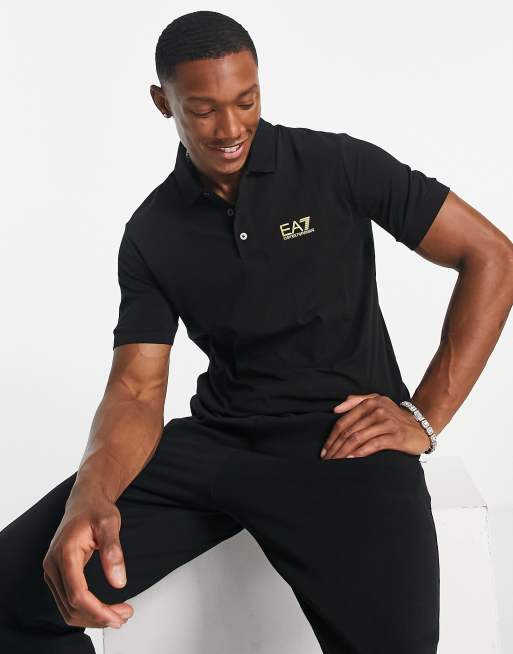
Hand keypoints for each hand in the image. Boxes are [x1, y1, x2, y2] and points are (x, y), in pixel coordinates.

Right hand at [42, 490, 133, 628]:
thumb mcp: (110, 524)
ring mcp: (52, 571)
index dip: (97, 610)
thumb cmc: (96, 509)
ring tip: (119, 615)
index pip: (77, 594)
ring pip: (67, 609)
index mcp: (65, 552)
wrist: (85, 500)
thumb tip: (118, 582)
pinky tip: (105, 609)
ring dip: (92, 617)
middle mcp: (53, 565)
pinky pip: (67, 601)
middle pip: (71, 606)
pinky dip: (86, 610)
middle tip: (124, 616)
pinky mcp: (57, 574)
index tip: (118, 615)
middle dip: (98, 617)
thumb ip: (113, 551)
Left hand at [320, 393, 430, 458]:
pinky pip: (373, 445)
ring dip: (343, 452)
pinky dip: (359, 452)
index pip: (343, 421)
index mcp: (369, 402)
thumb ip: (356, 401)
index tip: (324, 451)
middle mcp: (377, 410)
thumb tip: (336, 409)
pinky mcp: (395, 436)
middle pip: (348, 431)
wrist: (421, 425)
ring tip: (335, 463)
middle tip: (326, 461)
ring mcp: (386, 423)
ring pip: (358, 438)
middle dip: (335, 447)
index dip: (331, 437)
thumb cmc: (394, 416)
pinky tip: (350, 459)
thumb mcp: (377, 401)